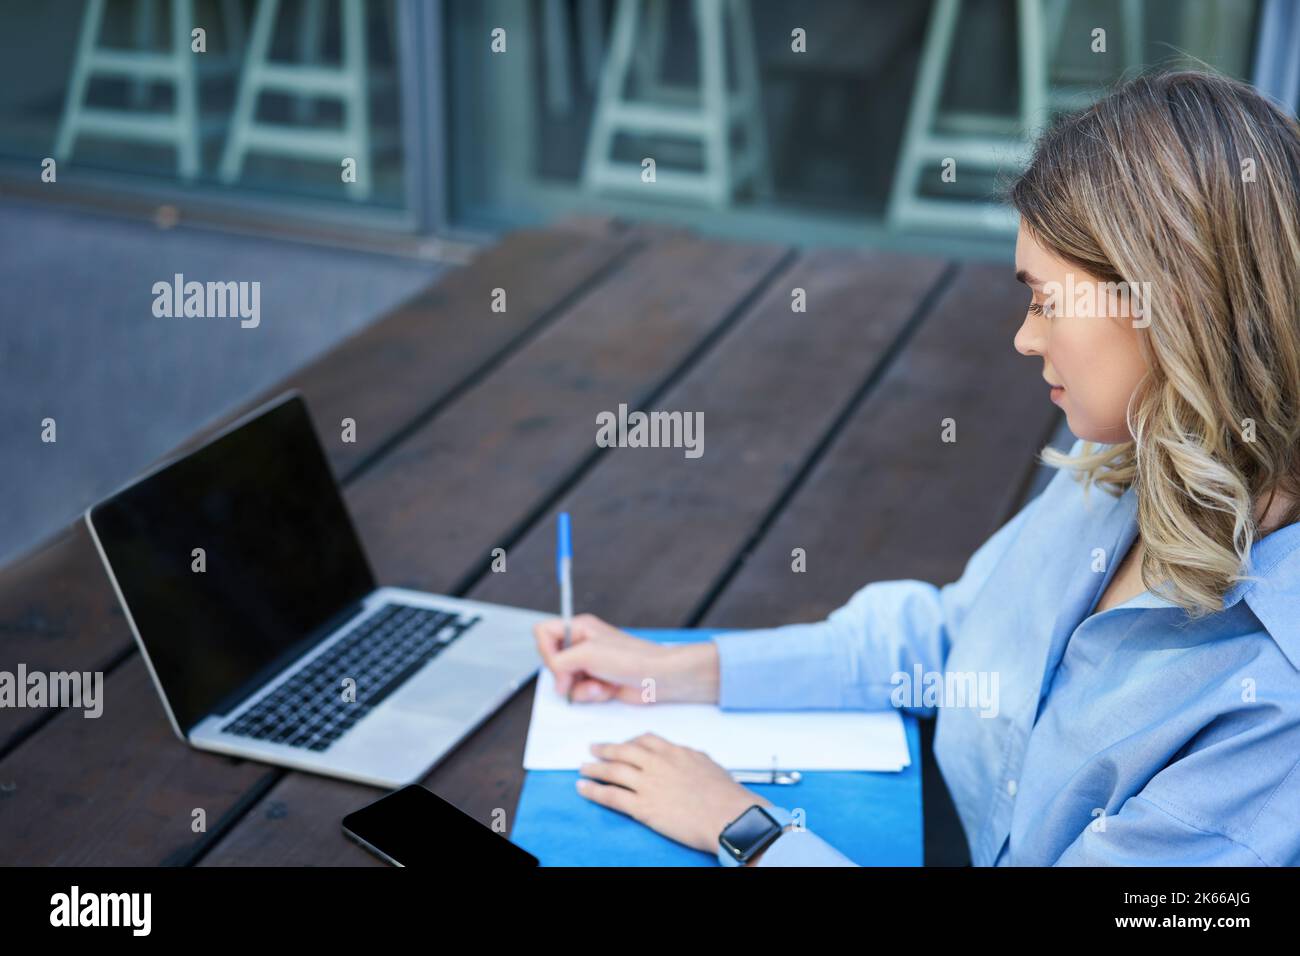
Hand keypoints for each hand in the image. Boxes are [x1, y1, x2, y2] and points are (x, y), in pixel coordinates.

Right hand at [533, 613, 718, 703]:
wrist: (657, 678)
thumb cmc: (631, 658)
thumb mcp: (588, 653)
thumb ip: (560, 661)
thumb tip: (556, 678)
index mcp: (579, 628)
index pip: (543, 633)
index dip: (546, 651)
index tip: (559, 662)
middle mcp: (583, 644)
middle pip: (552, 661)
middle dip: (565, 675)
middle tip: (578, 677)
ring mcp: (590, 664)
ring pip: (566, 681)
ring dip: (581, 688)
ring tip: (599, 685)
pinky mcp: (597, 681)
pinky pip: (580, 692)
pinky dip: (591, 695)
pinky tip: (607, 691)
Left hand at [576, 732, 770, 853]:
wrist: (729, 816)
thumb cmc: (726, 795)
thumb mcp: (709, 765)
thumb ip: (693, 758)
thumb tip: (689, 756)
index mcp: (674, 752)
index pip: (645, 741)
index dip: (630, 742)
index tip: (623, 745)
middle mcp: (657, 763)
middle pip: (623, 751)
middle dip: (605, 749)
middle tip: (593, 749)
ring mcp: (648, 784)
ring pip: (612, 771)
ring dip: (594, 769)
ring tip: (582, 768)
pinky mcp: (643, 807)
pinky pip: (611, 796)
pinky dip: (593, 791)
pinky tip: (582, 788)